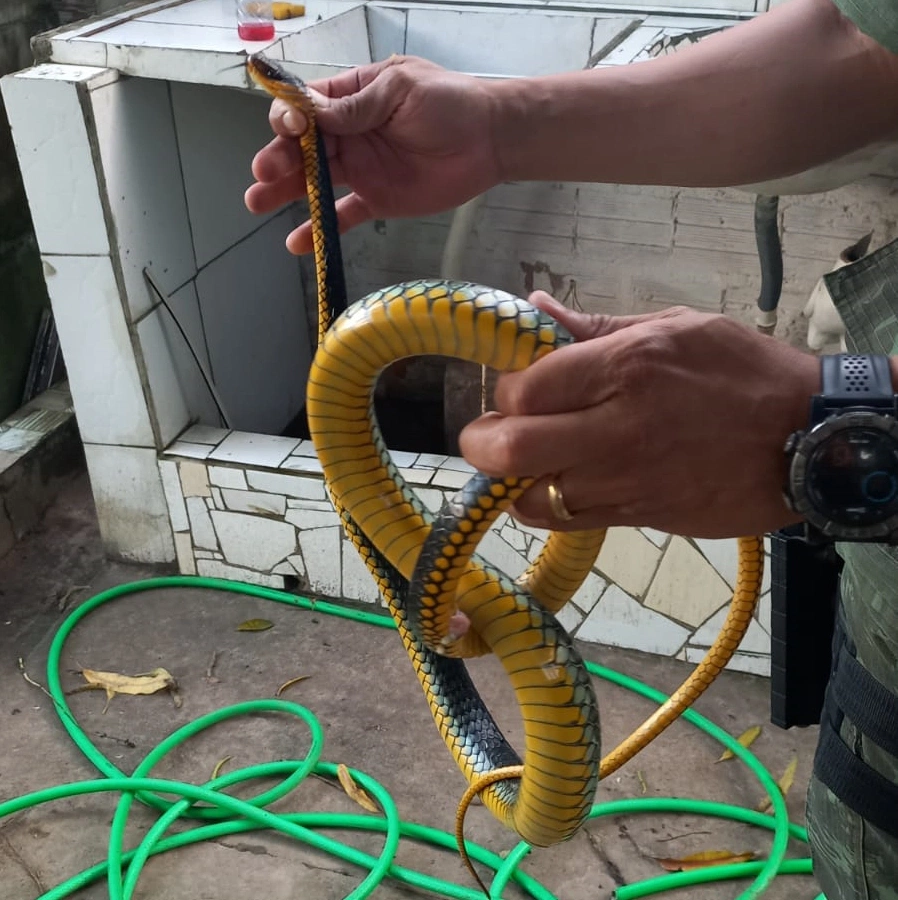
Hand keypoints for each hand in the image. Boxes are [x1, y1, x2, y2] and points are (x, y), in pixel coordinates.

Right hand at [244, 56, 500, 253]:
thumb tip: (312, 116)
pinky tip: (297, 243)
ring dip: (285, 192)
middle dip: (278, 159)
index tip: (289, 131)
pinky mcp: (377, 200)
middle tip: (263, 175)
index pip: (306, 108)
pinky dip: (320, 229)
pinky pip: (343, 215)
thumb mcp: (400, 91)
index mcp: (351, 98)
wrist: (489, 140)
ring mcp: (361, 169)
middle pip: (302, 147)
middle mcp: (348, 134)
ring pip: (313, 181)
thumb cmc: (449, 102)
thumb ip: (358, 107)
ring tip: (258, 203)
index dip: (290, 119)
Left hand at [459, 293, 821, 538]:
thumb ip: (594, 325)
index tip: (514, 390)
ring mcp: (626, 479)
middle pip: (510, 448)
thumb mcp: (674, 326)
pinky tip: (554, 486)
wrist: (808, 438)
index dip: (504, 393)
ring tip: (525, 462)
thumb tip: (534, 307)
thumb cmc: (742, 372)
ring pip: (529, 496)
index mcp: (625, 366)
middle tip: (488, 434)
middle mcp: (617, 427)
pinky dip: (544, 507)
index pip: (522, 389)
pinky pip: (565, 521)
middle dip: (482, 443)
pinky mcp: (639, 515)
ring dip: (513, 481)